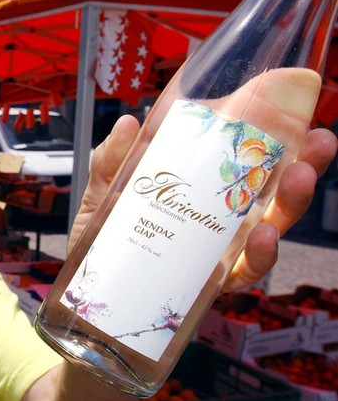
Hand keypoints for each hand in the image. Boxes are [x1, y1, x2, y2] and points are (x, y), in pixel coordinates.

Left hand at [71, 115, 337, 291]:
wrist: (86, 286)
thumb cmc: (104, 231)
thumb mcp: (105, 188)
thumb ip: (112, 158)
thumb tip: (127, 124)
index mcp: (204, 188)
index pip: (251, 160)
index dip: (283, 137)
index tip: (304, 113)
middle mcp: (222, 219)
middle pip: (275, 192)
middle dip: (305, 167)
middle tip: (320, 143)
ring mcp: (220, 251)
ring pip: (272, 229)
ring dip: (290, 204)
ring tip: (298, 179)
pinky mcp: (211, 284)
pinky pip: (244, 272)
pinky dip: (258, 256)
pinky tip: (263, 237)